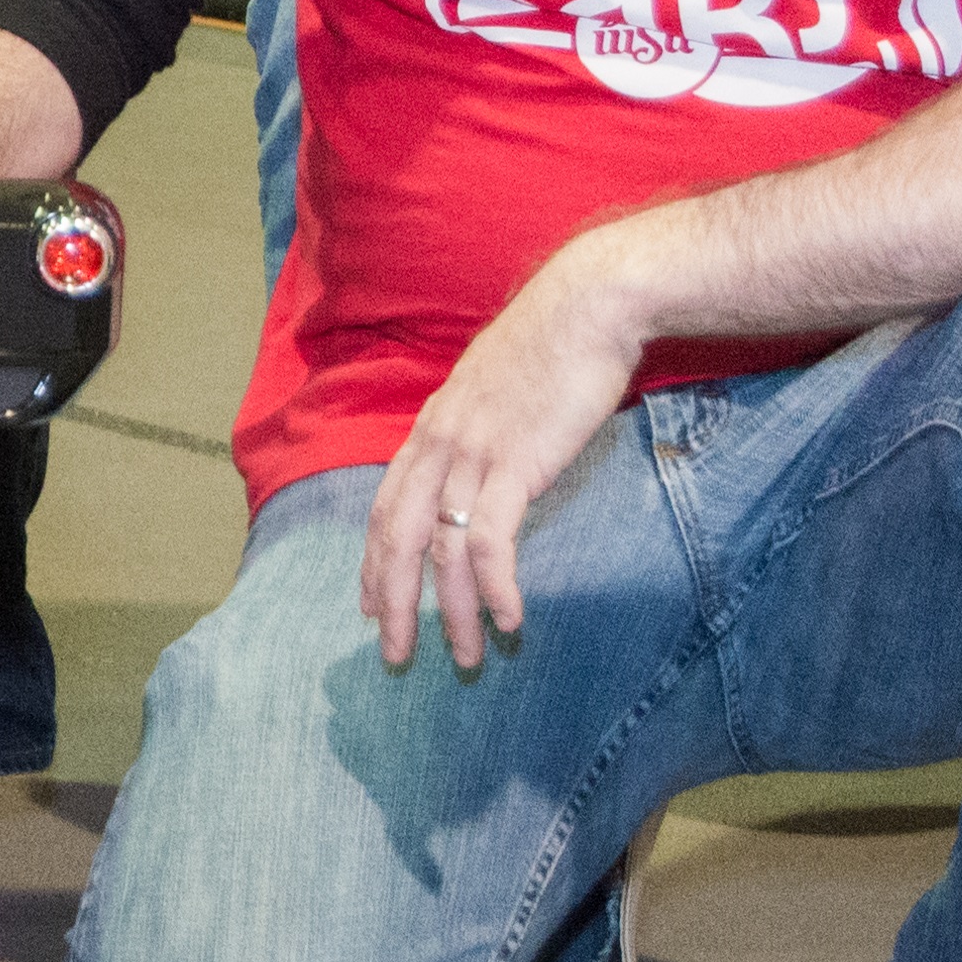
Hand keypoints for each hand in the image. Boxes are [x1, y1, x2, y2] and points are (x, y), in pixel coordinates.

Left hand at [357, 235, 652, 672]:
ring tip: (465, 658)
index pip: (384, 506)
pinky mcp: (515, 462)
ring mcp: (473, 453)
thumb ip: (480, 428)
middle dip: (394, 603)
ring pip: (442, 549)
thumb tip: (487, 464)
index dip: (374, 561)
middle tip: (396, 657)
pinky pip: (492, 540)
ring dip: (453, 612)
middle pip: (396, 537)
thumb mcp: (496, 388)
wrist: (589, 304)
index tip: (372, 606)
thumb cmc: (553, 343)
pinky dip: (495, 587)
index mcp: (431, 427)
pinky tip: (508, 621)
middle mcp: (439, 443)